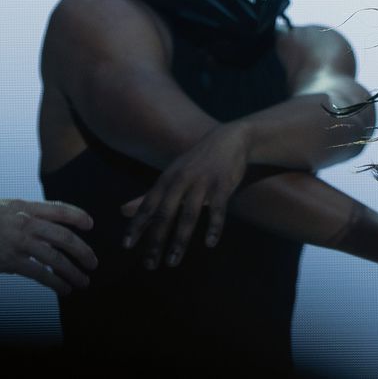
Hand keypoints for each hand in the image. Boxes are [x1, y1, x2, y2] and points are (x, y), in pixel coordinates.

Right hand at [0, 199, 96, 294]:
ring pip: (56, 258)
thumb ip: (24, 217)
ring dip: (73, 271)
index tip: (90, 224)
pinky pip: (40, 273)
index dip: (77, 216)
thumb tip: (46, 235)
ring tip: (84, 281)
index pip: (59, 209)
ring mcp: (19, 242)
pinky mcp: (11, 261)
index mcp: (24, 207)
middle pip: (64, 237)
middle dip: (83, 251)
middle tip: (94, 262)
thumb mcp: (4, 210)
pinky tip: (65, 289)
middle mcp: (25, 223)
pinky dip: (56, 282)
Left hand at [122, 123, 249, 268]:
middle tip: (149, 265)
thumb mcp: (170, 176)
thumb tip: (122, 211)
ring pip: (188, 215)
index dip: (136, 226)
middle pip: (164, 214)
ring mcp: (203, 183)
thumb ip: (148, 196)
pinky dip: (214, 226)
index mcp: (166, 180)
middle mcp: (181, 181)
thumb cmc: (196, 163)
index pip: (147, 206)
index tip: (127, 246)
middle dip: (155, 240)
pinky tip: (210, 243)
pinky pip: (217, 209)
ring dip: (180, 240)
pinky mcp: (223, 185)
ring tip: (173, 261)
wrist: (229, 140)